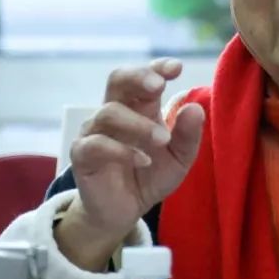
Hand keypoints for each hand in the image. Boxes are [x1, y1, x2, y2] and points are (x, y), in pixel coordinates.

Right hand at [55, 59, 204, 270]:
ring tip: (162, 140)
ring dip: (138, 124)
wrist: (125, 210)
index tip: (177, 68)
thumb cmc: (151, 176)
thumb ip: (188, 136)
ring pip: (108, 112)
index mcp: (140, 107)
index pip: (143, 77)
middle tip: (159, 86)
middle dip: (138, 77)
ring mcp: (95, 131)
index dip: (157, 67)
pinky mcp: (82, 155)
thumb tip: (195, 108)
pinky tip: (142, 161)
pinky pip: (95, 144)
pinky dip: (121, 150)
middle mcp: (115, 112)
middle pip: (117, 79)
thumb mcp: (179, 159)